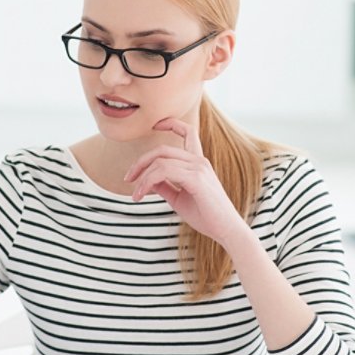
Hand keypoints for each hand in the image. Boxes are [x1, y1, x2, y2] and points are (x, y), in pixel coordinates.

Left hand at [123, 118, 248, 246]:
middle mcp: (199, 161)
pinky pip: (163, 172)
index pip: (188, 132)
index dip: (171, 123)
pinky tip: (140, 195)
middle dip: (141, 162)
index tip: (155, 125)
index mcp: (198, 162)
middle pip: (163, 150)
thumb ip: (165, 186)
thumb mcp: (179, 198)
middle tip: (128, 179)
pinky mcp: (196, 179)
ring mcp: (199, 168)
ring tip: (135, 195)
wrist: (226, 231)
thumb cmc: (206, 216)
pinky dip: (147, 182)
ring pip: (160, 162)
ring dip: (142, 177)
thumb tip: (147, 180)